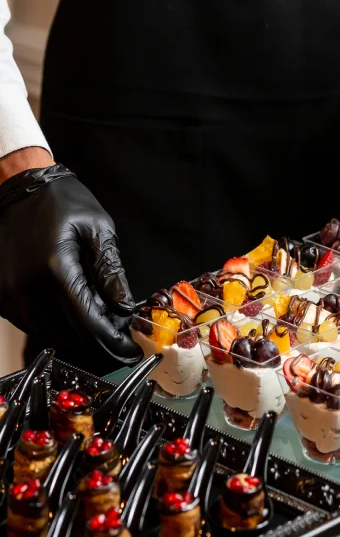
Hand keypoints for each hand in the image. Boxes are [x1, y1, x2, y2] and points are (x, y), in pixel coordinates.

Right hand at [0, 163, 139, 361]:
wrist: (19, 187)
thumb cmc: (60, 202)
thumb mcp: (98, 229)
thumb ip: (110, 271)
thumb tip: (124, 307)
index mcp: (54, 268)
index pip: (88, 322)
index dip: (113, 339)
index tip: (131, 348)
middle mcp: (26, 287)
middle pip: (69, 334)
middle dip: (99, 340)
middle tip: (120, 334)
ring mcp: (8, 294)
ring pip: (49, 333)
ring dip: (77, 335)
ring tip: (101, 322)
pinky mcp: (1, 295)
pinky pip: (31, 323)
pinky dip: (55, 325)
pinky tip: (73, 311)